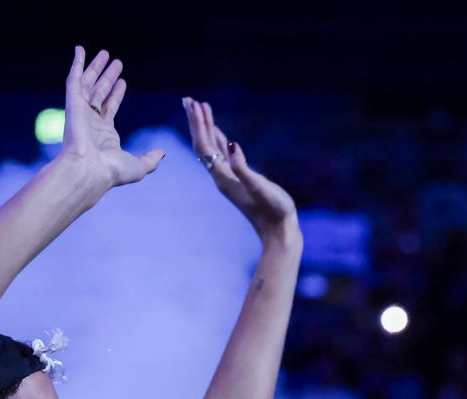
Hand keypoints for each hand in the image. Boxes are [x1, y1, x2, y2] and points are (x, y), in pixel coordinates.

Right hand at [60, 47, 163, 189]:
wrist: (88, 170)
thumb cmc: (111, 171)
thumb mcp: (138, 166)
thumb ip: (150, 160)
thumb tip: (163, 153)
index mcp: (104, 134)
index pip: (110, 108)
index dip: (116, 94)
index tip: (123, 81)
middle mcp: (90, 121)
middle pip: (100, 93)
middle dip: (107, 78)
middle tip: (116, 63)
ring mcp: (80, 112)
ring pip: (88, 84)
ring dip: (96, 68)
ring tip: (106, 54)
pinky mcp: (72, 103)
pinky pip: (73, 79)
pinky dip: (76, 63)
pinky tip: (80, 50)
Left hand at [183, 98, 298, 243]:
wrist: (278, 232)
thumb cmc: (273, 210)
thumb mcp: (260, 187)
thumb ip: (244, 168)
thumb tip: (232, 145)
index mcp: (223, 177)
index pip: (204, 146)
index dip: (199, 124)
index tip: (193, 104)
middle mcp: (221, 177)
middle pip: (202, 145)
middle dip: (196, 122)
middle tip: (188, 100)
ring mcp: (229, 179)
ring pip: (211, 149)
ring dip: (205, 128)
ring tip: (199, 108)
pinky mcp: (238, 180)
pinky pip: (222, 156)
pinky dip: (218, 139)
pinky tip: (217, 131)